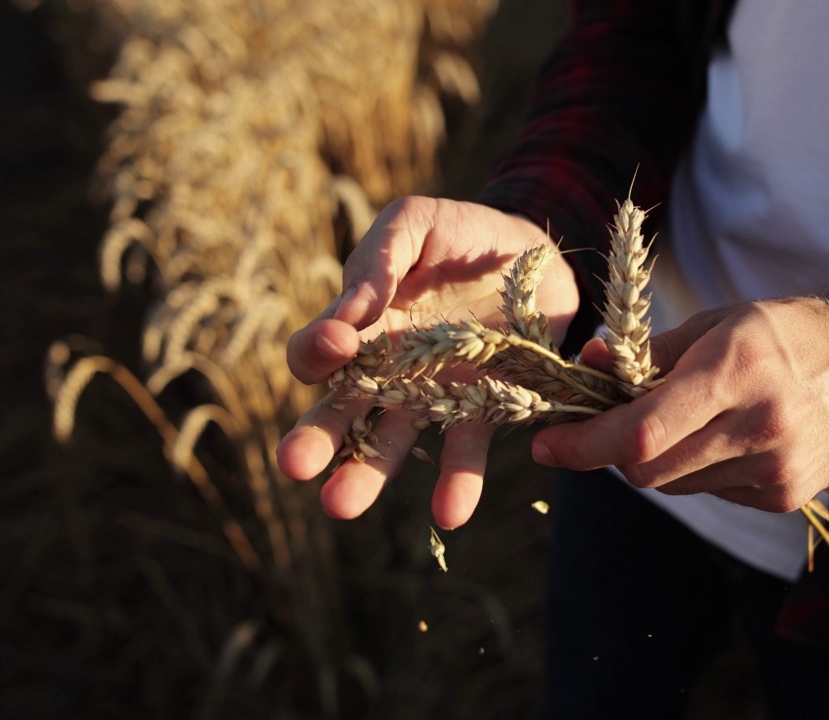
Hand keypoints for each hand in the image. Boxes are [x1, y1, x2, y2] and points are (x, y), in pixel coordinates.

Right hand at [276, 196, 580, 527]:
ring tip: (341, 505)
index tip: (335, 344)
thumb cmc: (460, 233)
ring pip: (389, 444)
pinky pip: (464, 452)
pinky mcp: (485, 410)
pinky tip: (450, 514)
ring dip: (366, 476)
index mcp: (361, 324)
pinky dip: (456, 484)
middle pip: (339, 413)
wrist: (534, 252)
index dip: (316, 353)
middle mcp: (387, 370)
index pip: (317, 352)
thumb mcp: (414, 226)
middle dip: (315, 438)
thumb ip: (379, 261)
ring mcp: (433, 395)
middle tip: (294, 464)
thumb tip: (348, 309)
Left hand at [532, 297, 828, 511]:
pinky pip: (708, 492)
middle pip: (647, 467)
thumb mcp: (717, 324)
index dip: (583, 444)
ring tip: (679, 419)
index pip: (640, 430)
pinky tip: (719, 438)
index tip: (544, 446)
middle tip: (603, 422)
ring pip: (673, 485)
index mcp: (736, 371)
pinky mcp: (783, 498)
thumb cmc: (782, 335)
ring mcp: (774, 470)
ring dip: (655, 458)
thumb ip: (647, 353)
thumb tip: (585, 367)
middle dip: (612, 449)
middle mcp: (758, 426)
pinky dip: (694, 469)